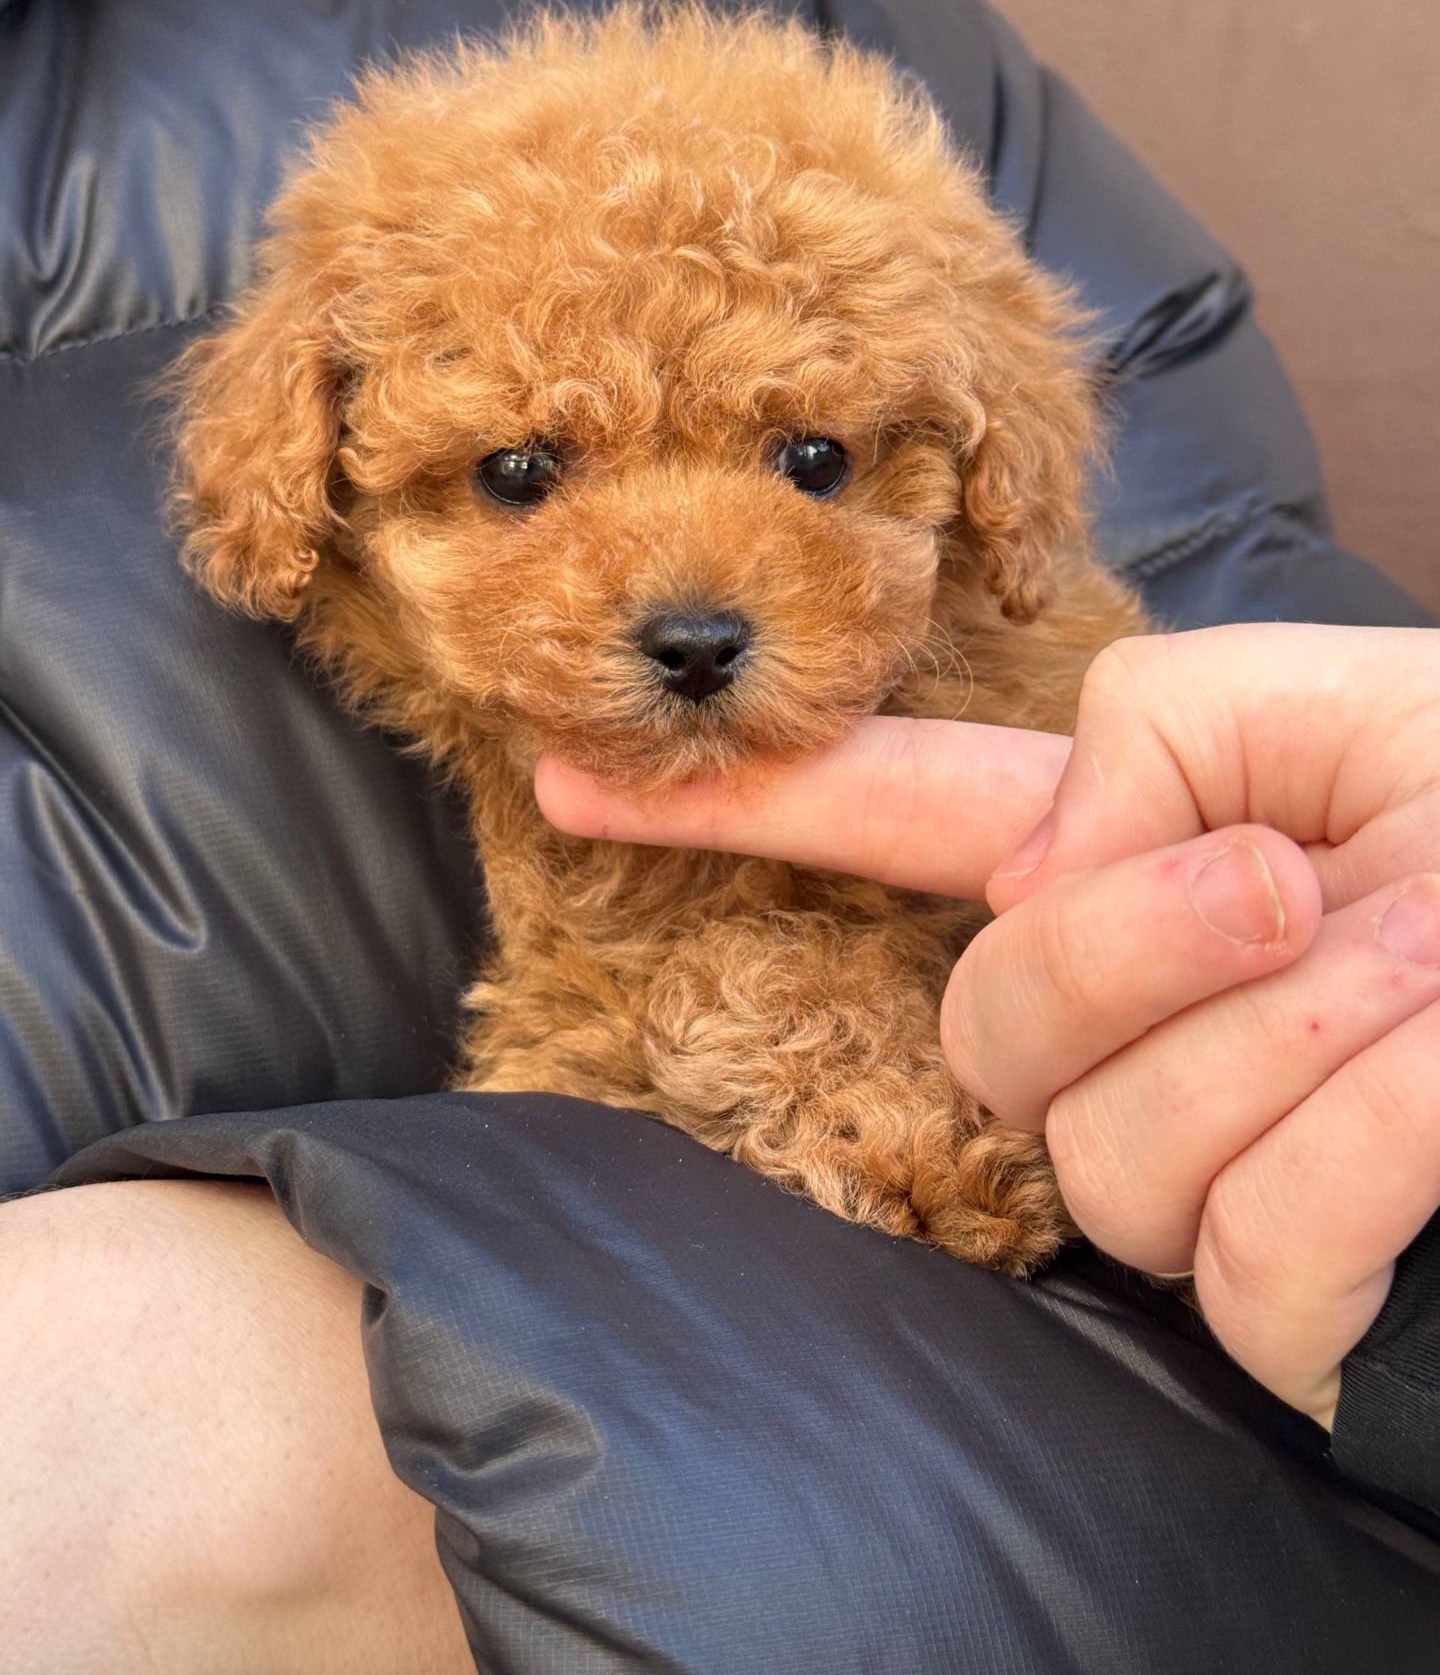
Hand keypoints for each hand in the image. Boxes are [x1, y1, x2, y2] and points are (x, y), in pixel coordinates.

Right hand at [535, 625, 1439, 1426]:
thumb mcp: (1363, 705)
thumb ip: (1161, 728)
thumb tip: (1052, 849)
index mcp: (1134, 857)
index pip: (892, 824)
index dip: (739, 802)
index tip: (575, 767)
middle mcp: (1128, 1028)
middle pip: (997, 1020)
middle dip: (1140, 939)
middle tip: (1301, 884)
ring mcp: (1189, 1172)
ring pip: (1108, 1147)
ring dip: (1289, 1040)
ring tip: (1422, 984)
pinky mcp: (1278, 1305)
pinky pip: (1245, 1255)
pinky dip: (1369, 1153)